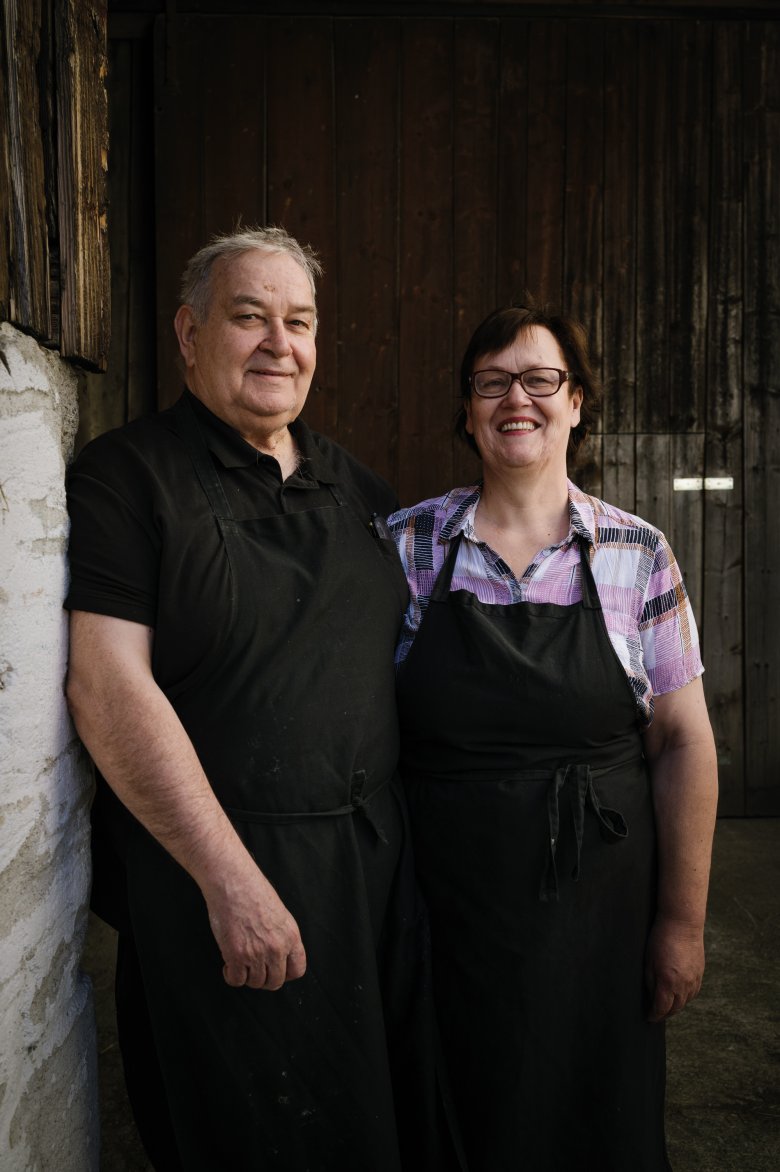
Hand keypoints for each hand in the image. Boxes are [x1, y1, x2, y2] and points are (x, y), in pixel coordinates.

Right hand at [205, 867, 306, 990]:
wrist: (233, 882)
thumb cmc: (253, 892)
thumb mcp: (280, 914)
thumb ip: (282, 937)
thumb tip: (278, 957)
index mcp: (291, 936)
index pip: (297, 970)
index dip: (285, 974)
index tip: (274, 970)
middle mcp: (277, 948)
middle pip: (275, 982)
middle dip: (264, 979)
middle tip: (253, 968)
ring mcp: (257, 954)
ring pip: (255, 983)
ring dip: (246, 976)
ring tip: (240, 961)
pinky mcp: (236, 956)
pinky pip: (236, 980)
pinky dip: (230, 975)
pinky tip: (228, 964)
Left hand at [644, 913, 704, 1021]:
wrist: (683, 923)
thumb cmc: (661, 939)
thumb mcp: (649, 961)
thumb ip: (650, 982)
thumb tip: (651, 997)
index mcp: (668, 982)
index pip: (661, 1008)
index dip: (654, 1015)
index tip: (648, 1018)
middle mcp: (683, 985)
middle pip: (675, 1008)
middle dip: (665, 1014)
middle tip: (656, 1015)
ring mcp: (694, 979)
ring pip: (685, 1002)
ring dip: (676, 1007)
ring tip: (666, 1007)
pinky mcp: (700, 973)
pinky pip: (693, 992)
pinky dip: (685, 998)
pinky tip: (679, 996)